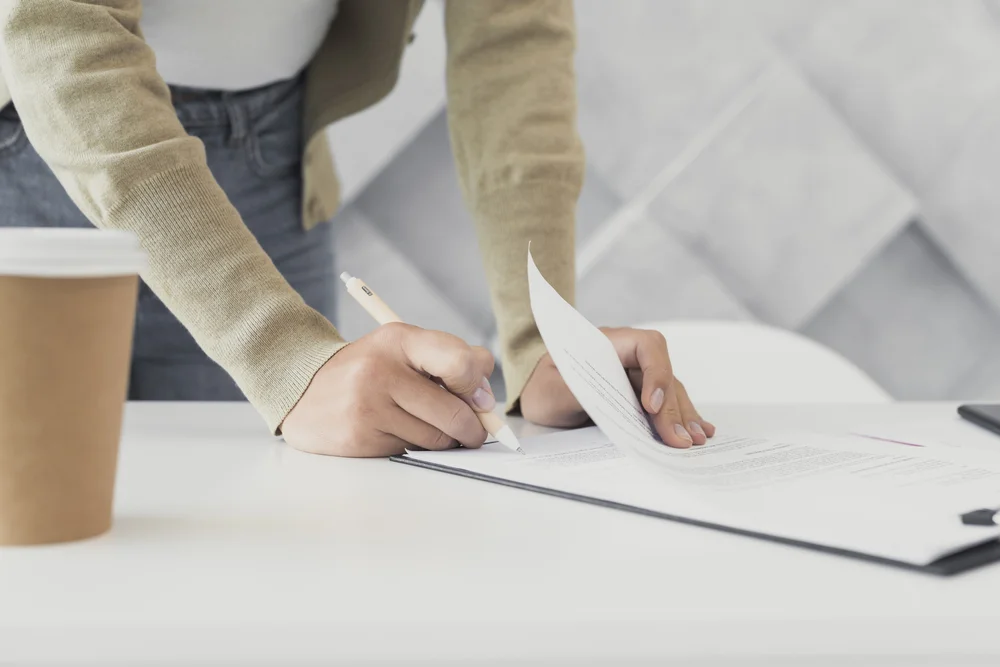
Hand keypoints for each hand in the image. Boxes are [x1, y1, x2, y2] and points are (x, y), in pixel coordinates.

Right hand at [281, 322, 497, 456]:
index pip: (461, 363)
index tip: (478, 398)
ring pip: (436, 439)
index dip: (477, 386)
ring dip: (445, 441)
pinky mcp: (359, 439)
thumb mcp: (404, 348)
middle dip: (472, 428)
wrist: (303, 389)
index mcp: (399, 340)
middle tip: (473, 431)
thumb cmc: (368, 370)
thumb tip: (486, 399)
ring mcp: (367, 406)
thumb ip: (450, 360)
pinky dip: (415, 448)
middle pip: (454, 414)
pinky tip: (398, 433)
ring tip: (430, 428)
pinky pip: (411, 452)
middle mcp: (381, 370)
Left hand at [519, 327, 714, 448]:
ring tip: (695, 441)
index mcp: (608, 343)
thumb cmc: (542, 387)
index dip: (656, 373)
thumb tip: (606, 403)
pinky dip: (682, 418)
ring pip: (670, 392)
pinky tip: (699, 432)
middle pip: (663, 375)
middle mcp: (628, 356)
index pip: (646, 346)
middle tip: (680, 441)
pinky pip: (666, 404)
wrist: (536, 397)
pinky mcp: (638, 397)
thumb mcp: (549, 391)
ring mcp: (636, 376)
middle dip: (672, 409)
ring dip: (683, 416)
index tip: (651, 407)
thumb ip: (575, 393)